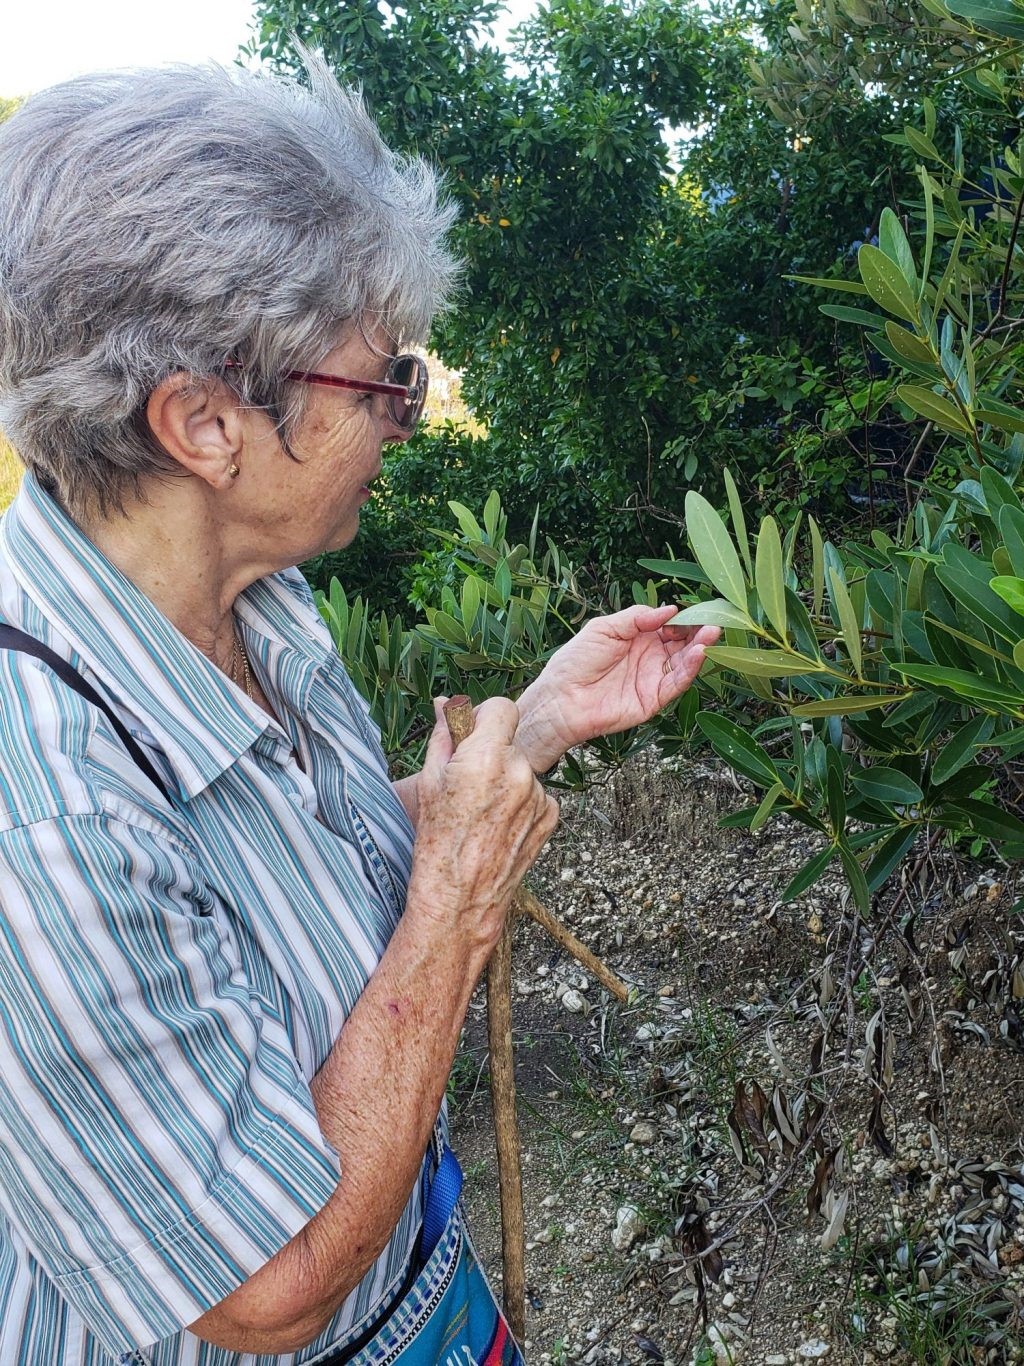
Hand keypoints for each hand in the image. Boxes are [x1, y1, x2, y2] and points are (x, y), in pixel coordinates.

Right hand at [406, 696, 559, 953]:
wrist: (459, 897)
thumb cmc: (437, 840)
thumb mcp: (430, 781)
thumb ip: (444, 735)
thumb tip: (446, 702)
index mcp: (485, 757)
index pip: (502, 707)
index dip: (486, 717)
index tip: (474, 732)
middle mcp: (518, 772)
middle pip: (511, 741)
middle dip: (492, 752)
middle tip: (469, 783)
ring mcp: (538, 796)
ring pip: (523, 769)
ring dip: (506, 780)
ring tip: (482, 813)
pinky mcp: (551, 817)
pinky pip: (536, 795)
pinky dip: (521, 804)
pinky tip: (498, 825)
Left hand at [516, 604, 720, 771]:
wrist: (560, 699)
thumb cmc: (575, 661)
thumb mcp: (604, 628)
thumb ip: (637, 618)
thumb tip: (669, 609)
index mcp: (638, 637)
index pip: (669, 626)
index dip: (682, 618)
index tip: (696, 609)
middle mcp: (650, 657)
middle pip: (682, 643)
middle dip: (698, 632)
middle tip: (712, 621)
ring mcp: (653, 678)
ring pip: (684, 662)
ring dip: (700, 648)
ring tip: (711, 634)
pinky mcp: (654, 699)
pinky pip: (676, 683)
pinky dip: (690, 669)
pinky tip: (698, 653)